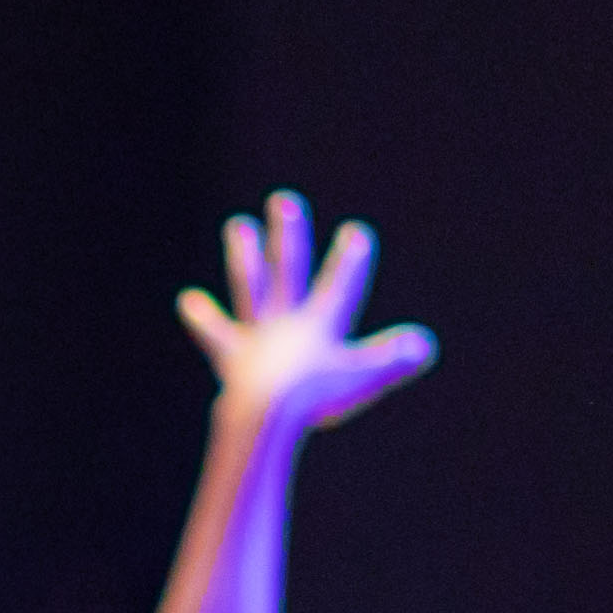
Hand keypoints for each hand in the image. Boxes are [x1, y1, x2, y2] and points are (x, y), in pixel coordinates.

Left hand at [178, 193, 436, 439]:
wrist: (264, 411)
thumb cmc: (316, 397)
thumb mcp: (362, 377)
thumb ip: (393, 358)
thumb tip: (425, 344)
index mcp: (319, 322)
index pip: (340, 283)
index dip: (349, 259)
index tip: (355, 232)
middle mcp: (285, 319)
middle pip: (287, 268)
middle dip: (288, 234)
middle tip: (282, 200)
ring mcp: (255, 334)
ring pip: (249, 285)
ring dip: (244, 256)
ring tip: (238, 226)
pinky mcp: (230, 356)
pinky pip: (215, 333)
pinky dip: (203, 319)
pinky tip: (188, 301)